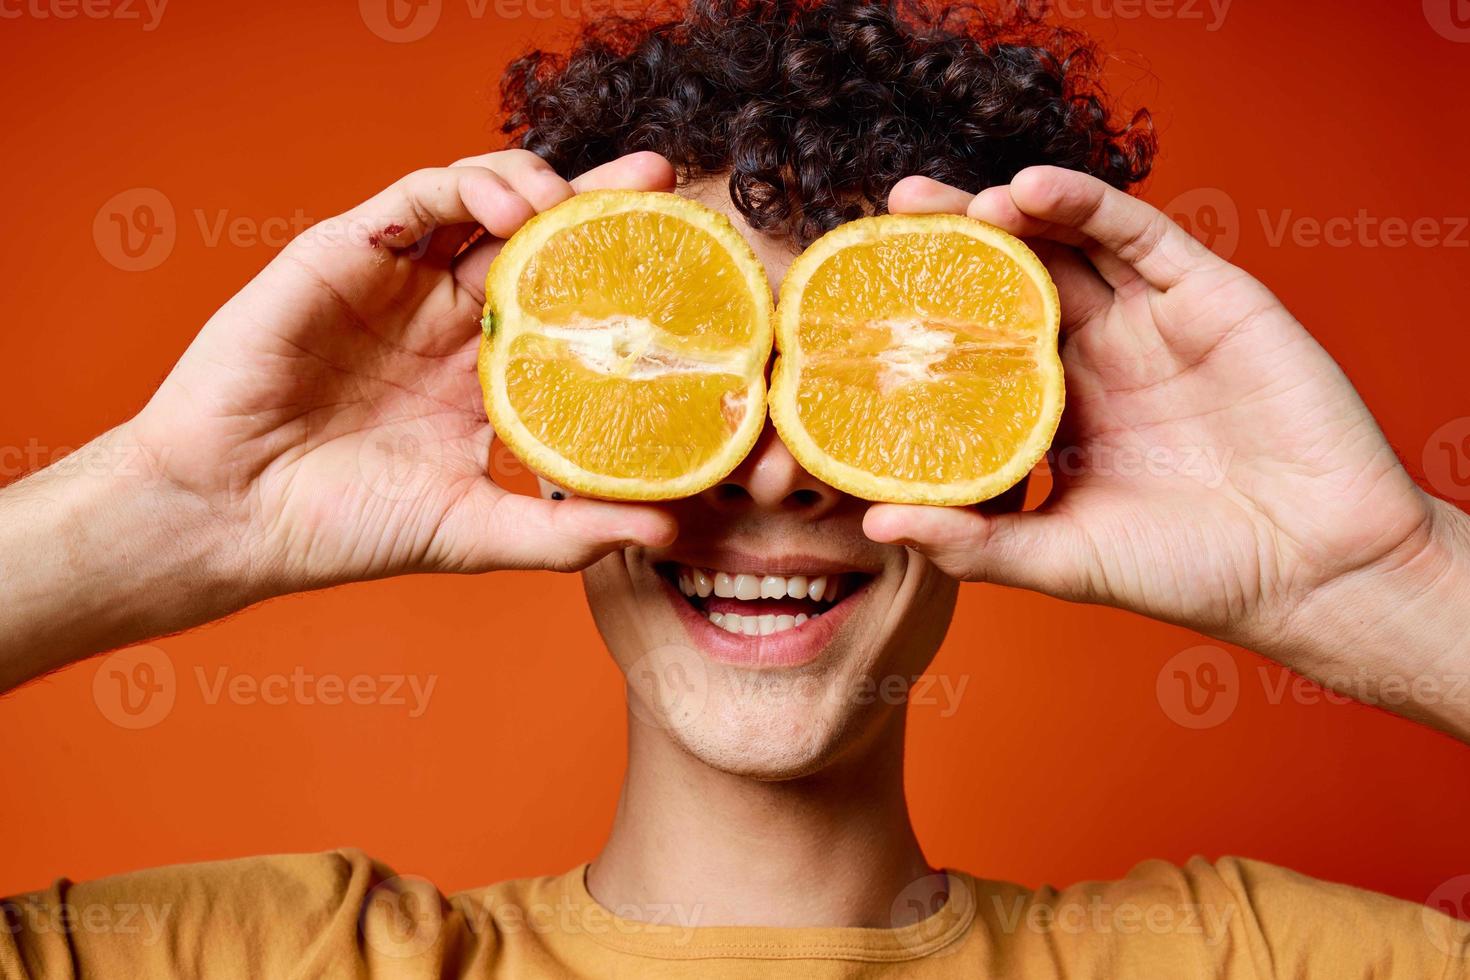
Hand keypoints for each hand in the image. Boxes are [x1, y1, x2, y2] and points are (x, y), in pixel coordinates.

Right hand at [127, 150, 677, 597]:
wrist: (232, 515)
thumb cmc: (344, 528)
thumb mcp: (473, 531)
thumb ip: (566, 531)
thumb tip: (668, 530)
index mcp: (487, 378)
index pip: (573, 311)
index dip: (628, 282)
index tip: (693, 269)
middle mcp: (451, 321)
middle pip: (543, 243)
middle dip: (603, 205)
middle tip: (662, 181)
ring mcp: (400, 283)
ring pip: (484, 202)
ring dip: (539, 188)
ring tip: (576, 205)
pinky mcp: (346, 253)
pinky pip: (417, 200)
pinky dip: (467, 187)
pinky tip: (509, 207)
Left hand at [865, 166, 1442, 656]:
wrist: (1317, 569)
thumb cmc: (1192, 571)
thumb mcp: (1063, 559)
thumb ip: (973, 543)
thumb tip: (873, 525)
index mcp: (1055, 411)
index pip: (974, 346)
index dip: (923, 318)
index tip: (859, 301)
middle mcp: (1095, 356)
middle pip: (1010, 280)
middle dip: (952, 247)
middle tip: (891, 217)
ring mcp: (1148, 322)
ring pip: (1067, 244)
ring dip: (1007, 214)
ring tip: (951, 204)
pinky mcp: (1207, 295)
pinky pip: (1138, 235)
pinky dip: (1084, 204)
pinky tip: (1028, 192)